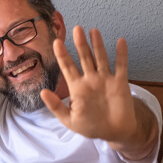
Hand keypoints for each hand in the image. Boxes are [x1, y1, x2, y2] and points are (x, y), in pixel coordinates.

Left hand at [41, 26, 136, 142]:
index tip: (56, 42)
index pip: (67, 67)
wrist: (114, 133)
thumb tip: (42, 92)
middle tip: (76, 29)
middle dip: (80, 44)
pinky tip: (120, 41)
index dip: (62, 55)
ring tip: (93, 31)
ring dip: (97, 45)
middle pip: (84, 58)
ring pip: (100, 58)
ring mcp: (105, 79)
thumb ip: (55, 106)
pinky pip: (121, 66)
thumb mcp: (69, 120)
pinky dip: (121, 54)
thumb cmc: (90, 126)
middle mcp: (90, 79)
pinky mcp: (120, 83)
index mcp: (76, 87)